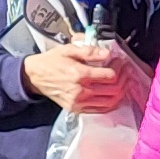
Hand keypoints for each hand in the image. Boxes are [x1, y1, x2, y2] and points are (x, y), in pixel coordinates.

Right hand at [25, 41, 143, 115]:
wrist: (34, 77)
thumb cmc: (51, 61)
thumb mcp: (68, 49)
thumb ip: (89, 51)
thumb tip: (107, 53)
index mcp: (78, 74)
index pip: (110, 75)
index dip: (119, 67)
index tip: (120, 60)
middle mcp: (80, 91)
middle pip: (113, 89)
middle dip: (124, 78)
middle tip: (125, 70)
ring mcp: (79, 102)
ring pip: (111, 101)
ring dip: (121, 91)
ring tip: (123, 81)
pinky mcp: (77, 109)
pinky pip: (101, 109)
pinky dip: (112, 102)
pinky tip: (115, 94)